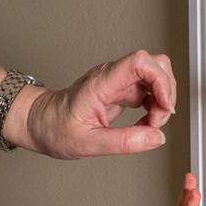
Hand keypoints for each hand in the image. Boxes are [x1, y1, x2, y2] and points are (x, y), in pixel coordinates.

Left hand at [5, 51, 176, 157]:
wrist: (40, 122)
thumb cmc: (56, 129)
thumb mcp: (89, 143)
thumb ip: (124, 142)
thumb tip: (156, 138)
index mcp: (102, 82)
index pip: (141, 62)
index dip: (160, 81)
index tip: (163, 108)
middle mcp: (112, 76)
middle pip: (155, 64)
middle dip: (165, 93)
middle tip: (156, 122)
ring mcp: (117, 81)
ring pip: (154, 76)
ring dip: (160, 102)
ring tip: (149, 126)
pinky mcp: (119, 90)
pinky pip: (147, 91)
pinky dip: (153, 107)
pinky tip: (144, 124)